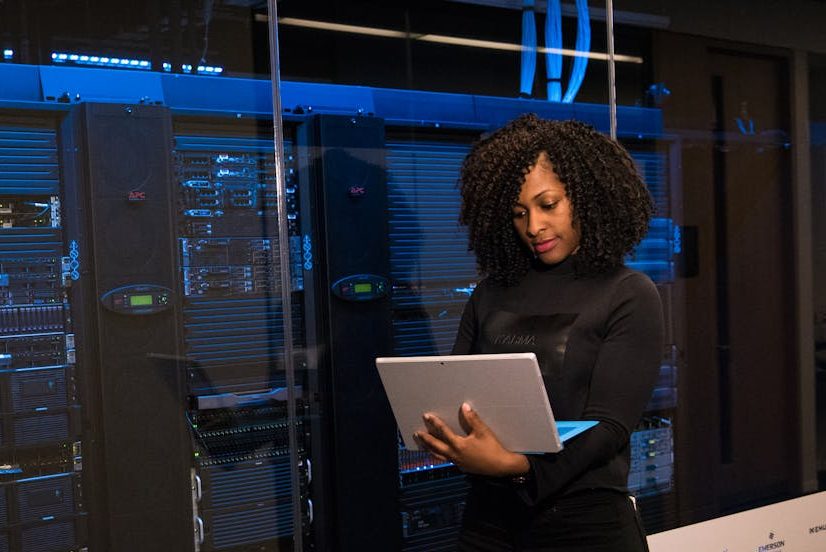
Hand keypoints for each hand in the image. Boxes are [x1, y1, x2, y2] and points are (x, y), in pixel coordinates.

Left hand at [414, 403, 529, 476]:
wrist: (501, 467)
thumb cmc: (492, 448)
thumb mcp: (483, 431)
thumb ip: (472, 419)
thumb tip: (464, 406)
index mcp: (458, 445)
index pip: (443, 432)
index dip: (434, 423)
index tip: (427, 416)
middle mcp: (455, 455)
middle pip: (436, 446)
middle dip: (426, 439)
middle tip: (417, 433)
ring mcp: (457, 462)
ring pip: (439, 455)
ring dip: (430, 449)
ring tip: (423, 445)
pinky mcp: (462, 466)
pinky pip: (447, 460)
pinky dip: (439, 455)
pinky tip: (440, 453)